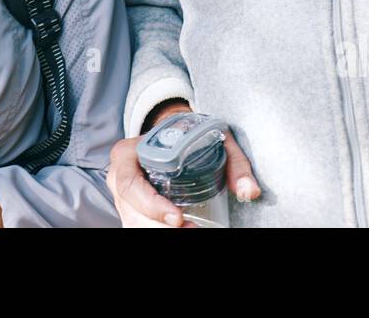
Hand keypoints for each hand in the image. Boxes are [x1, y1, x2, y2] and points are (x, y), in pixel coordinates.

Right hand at [105, 100, 259, 227]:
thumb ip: (235, 163)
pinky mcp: (132, 210)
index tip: (178, 217)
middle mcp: (119, 177)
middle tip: (193, 230)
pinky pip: (140, 226)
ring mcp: (124, 198)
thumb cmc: (190, 137)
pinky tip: (185, 230)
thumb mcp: (213, 139)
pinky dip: (159, 230)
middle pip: (132, 212)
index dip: (150, 204)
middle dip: (160, 226)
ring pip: (134, 223)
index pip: (130, 184)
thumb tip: (249, 191)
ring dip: (160, 231)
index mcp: (127, 153)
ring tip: (194, 231)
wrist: (174, 137)